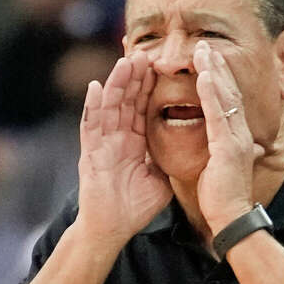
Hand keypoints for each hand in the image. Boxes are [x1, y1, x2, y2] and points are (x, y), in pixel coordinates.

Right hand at [76, 51, 171, 248]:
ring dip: (117, 83)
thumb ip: (169, 161)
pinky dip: (93, 106)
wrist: (113, 229)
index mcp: (134, 142)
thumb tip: (193, 152)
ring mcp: (103, 144)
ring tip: (126, 61)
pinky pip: (91, 126)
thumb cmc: (135, 208)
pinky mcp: (90, 153)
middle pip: (127, 101)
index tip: (160, 65)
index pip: (143, 108)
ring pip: (110, 106)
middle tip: (145, 53)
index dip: (150, 87)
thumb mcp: (161, 180)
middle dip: (135, 77)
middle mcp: (117, 138)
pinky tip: (97, 87)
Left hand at [193, 41, 264, 233]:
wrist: (231, 218)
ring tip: (204, 50)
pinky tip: (205, 76)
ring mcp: (237, 139)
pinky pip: (219, 114)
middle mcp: (241, 133)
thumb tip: (251, 148)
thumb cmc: (223, 196)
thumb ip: (228, 152)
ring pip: (225, 97)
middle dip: (217, 67)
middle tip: (204, 44)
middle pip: (228, 92)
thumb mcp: (224, 167)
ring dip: (215, 71)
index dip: (219, 79)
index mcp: (237, 137)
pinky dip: (212, 93)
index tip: (208, 60)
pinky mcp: (229, 147)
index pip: (227, 101)